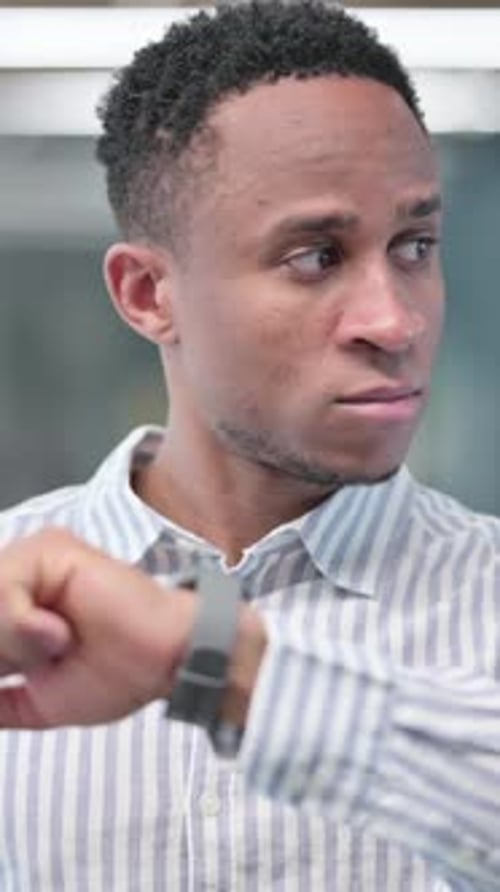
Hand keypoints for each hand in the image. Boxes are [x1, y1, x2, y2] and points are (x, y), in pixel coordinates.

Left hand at [0, 528, 196, 727]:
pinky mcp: (52, 549)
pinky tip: (59, 635)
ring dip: (11, 641)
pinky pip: (5, 585)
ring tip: (55, 650)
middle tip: (44, 662)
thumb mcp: (34, 700)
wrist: (165, 660)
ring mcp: (35, 558)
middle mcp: (21, 573)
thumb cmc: (118, 673)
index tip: (7, 671)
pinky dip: (21, 622)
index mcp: (15, 603)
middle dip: (1, 652)